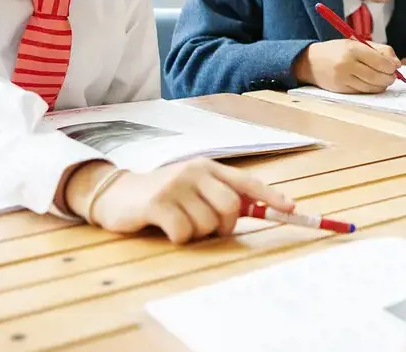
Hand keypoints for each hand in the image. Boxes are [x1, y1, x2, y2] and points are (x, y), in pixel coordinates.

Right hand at [64, 158, 293, 244]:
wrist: (114, 193)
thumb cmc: (161, 195)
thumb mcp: (192, 187)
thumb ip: (220, 195)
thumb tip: (257, 211)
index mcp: (208, 167)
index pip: (246, 181)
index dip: (270, 196)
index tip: (291, 208)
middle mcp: (194, 172)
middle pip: (231, 207)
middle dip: (225, 226)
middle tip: (208, 229)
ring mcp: (175, 186)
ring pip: (208, 224)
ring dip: (197, 234)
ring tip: (179, 223)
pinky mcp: (157, 203)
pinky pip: (184, 232)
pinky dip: (179, 238)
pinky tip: (165, 229)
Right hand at [293, 39, 399, 93]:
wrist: (310, 62)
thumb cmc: (336, 50)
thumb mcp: (356, 43)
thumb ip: (379, 50)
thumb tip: (397, 64)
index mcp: (352, 50)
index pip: (380, 62)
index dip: (391, 67)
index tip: (395, 67)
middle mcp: (347, 65)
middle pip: (377, 76)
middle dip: (389, 78)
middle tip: (392, 76)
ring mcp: (343, 79)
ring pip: (371, 87)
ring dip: (382, 85)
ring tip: (383, 80)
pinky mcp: (341, 90)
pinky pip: (362, 92)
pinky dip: (371, 89)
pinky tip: (372, 84)